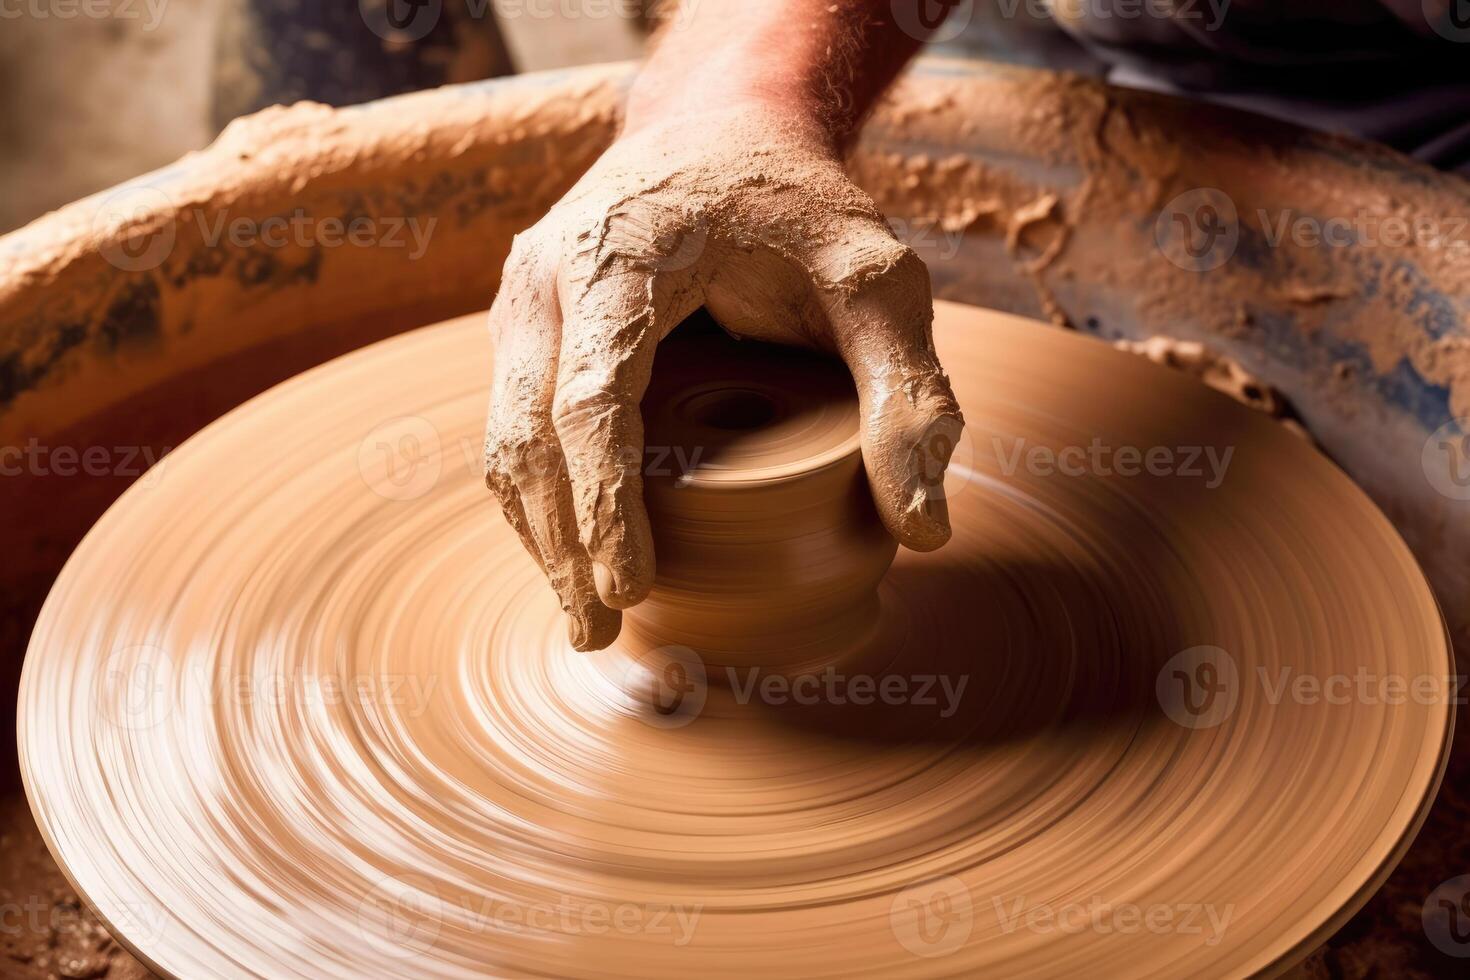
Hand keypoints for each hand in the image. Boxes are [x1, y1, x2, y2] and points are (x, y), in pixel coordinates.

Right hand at [483, 100, 962, 650]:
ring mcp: (523, 300)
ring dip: (537, 531)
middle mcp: (547, 278)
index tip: (628, 590)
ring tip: (583, 616)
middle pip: (524, 434)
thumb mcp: (877, 280)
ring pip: (503, 437)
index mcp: (620, 258)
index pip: (590, 400)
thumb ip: (907, 392)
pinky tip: (573, 551)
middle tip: (599, 635)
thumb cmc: (799, 204)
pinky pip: (511, 421)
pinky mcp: (526, 325)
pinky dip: (537, 494)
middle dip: (558, 544)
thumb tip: (921, 530)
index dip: (603, 503)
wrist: (721, 124)